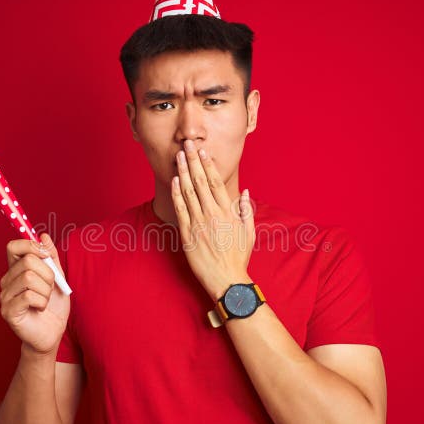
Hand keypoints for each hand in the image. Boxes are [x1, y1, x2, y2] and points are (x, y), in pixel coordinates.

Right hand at [0, 233, 70, 354]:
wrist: (52, 335)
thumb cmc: (53, 308)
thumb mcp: (58, 278)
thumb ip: (51, 258)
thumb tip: (43, 235)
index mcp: (17, 270)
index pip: (14, 246)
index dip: (31, 245)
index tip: (46, 254)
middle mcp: (7, 281)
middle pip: (27, 260)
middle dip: (48, 273)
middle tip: (50, 288)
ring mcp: (5, 296)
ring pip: (29, 277)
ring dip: (46, 290)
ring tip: (45, 301)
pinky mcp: (8, 311)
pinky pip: (29, 295)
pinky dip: (42, 302)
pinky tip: (40, 309)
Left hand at [170, 139, 255, 299]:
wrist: (226, 279)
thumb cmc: (238, 257)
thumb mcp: (249, 232)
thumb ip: (246, 210)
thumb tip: (244, 193)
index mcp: (228, 212)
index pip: (216, 182)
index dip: (208, 164)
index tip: (203, 151)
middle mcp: (212, 214)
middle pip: (201, 181)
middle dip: (193, 161)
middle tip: (187, 145)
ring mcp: (198, 223)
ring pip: (188, 191)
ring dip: (183, 171)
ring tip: (178, 156)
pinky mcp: (187, 233)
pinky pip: (180, 209)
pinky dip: (176, 193)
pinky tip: (174, 180)